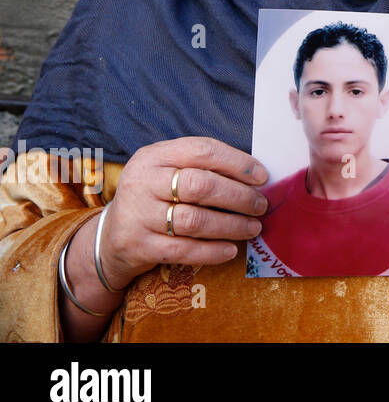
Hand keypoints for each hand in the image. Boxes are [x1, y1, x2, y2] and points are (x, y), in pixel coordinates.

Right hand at [102, 137, 268, 288]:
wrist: (111, 236)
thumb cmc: (155, 197)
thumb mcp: (168, 171)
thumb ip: (203, 168)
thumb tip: (256, 177)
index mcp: (154, 156)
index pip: (202, 150)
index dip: (237, 163)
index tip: (263, 177)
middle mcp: (142, 182)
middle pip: (200, 185)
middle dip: (238, 196)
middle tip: (260, 206)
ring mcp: (138, 215)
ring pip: (194, 220)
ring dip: (231, 225)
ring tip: (253, 228)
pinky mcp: (138, 246)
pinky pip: (183, 250)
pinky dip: (212, 251)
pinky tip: (231, 250)